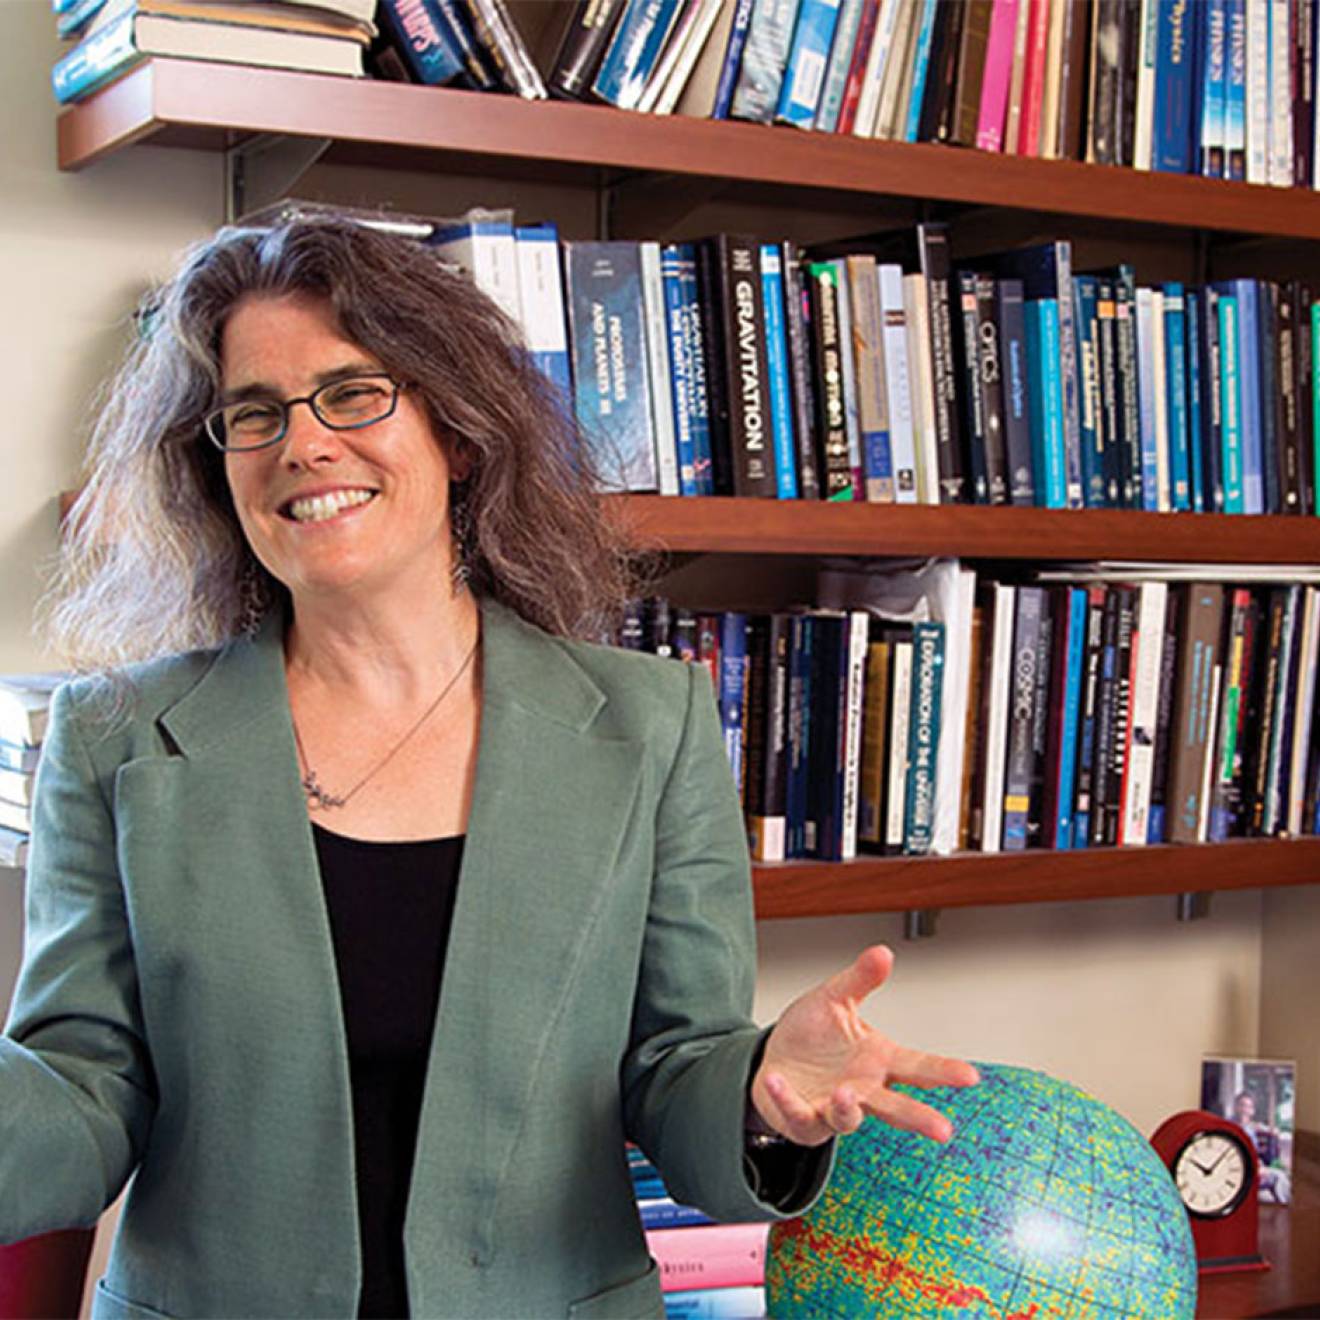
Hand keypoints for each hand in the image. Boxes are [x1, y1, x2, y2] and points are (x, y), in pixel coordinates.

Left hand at [751, 944, 978, 1146]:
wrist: (772, 1059)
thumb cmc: (810, 1037)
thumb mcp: (833, 999)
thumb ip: (859, 980)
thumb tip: (883, 952)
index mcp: (877, 1060)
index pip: (917, 1066)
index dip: (943, 1071)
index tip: (970, 1076)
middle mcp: (861, 1089)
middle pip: (895, 1107)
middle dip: (918, 1118)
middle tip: (942, 1130)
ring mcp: (833, 1109)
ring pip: (849, 1118)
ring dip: (848, 1108)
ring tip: (845, 1094)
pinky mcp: (804, 1121)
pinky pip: (797, 1113)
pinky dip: (786, 1099)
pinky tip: (777, 1081)